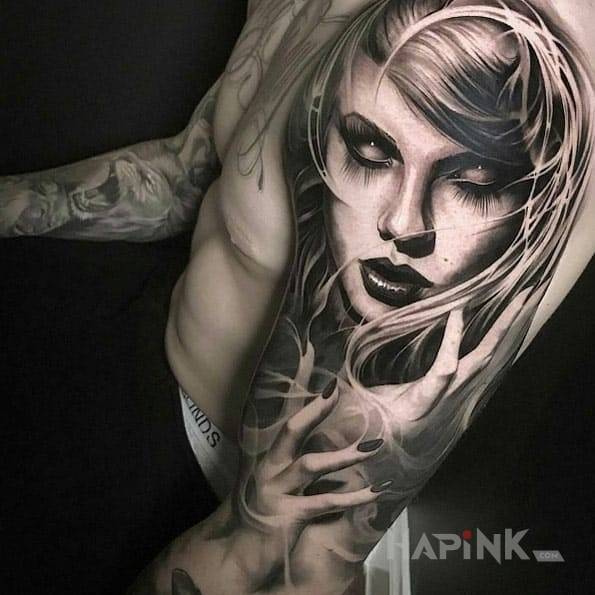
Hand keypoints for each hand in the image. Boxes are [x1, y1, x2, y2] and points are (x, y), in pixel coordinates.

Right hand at [230, 379, 387, 590]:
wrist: (237, 553)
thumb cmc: (261, 513)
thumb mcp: (273, 481)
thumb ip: (294, 462)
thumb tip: (331, 444)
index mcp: (268, 456)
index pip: (284, 418)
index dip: (302, 395)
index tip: (319, 367)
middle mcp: (268, 468)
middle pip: (291, 431)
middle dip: (315, 410)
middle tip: (336, 391)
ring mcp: (276, 491)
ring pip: (312, 465)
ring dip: (346, 455)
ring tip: (375, 445)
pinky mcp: (287, 516)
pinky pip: (325, 503)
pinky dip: (353, 497)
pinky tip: (376, 491)